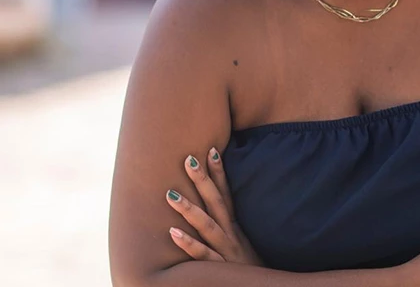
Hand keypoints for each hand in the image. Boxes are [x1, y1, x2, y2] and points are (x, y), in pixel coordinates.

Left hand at [165, 148, 264, 265]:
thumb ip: (230, 228)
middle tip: (188, 158)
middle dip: (203, 180)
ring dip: (189, 209)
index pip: (227, 194)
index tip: (211, 150)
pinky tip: (172, 233)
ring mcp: (226, 251)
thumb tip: (217, 209)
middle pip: (216, 202)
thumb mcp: (243, 244)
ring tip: (170, 194)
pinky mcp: (219, 269)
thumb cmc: (249, 268)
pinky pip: (202, 256)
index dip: (220, 172)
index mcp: (236, 227)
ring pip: (207, 226)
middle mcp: (231, 234)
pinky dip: (188, 244)